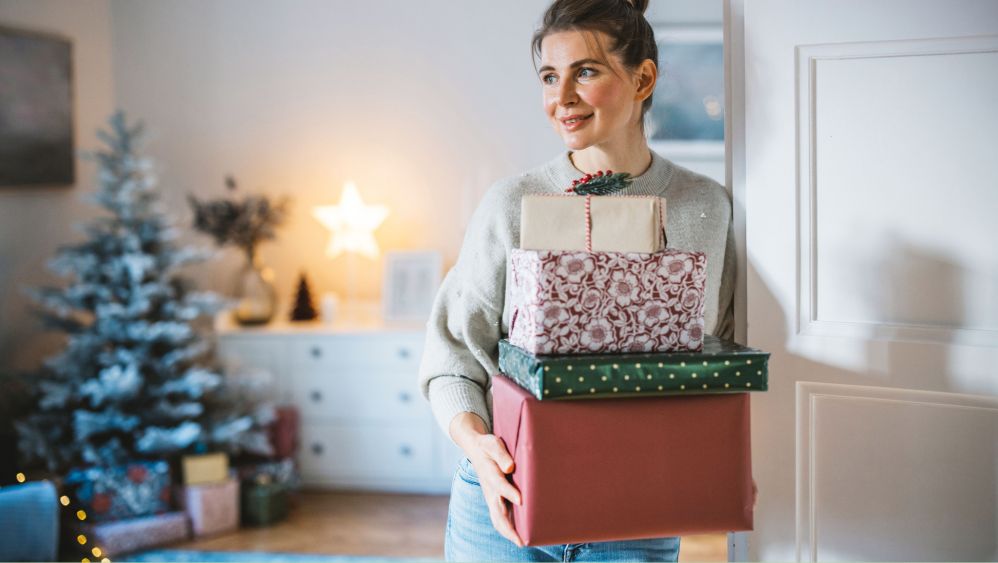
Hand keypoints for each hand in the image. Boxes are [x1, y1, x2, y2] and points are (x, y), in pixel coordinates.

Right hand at [450, 412, 522, 546]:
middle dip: (508, 526)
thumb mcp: (492, 444)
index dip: (509, 493)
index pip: (500, 485)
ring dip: (507, 531)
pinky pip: (498, 517)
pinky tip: (517, 536)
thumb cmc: (487, 446)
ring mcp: (490, 496)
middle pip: (497, 511)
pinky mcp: (493, 499)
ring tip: (521, 543)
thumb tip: (510, 467)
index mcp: (489, 473)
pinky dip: (506, 528)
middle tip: (520, 540)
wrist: (475, 449)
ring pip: (497, 517)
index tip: (520, 500)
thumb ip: (501, 454)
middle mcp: (489, 489)